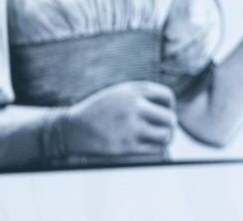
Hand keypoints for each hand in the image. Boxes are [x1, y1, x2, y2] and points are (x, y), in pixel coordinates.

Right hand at [62, 81, 176, 156]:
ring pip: (166, 135)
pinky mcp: (126, 147)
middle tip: (163, 128)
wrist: (72, 129)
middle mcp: (134, 107)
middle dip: (169, 124)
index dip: (169, 105)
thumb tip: (170, 107)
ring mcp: (131, 128)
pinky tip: (148, 145)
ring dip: (166, 138)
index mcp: (134, 91)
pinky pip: (155, 150)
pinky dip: (155, 148)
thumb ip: (143, 95)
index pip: (167, 96)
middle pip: (170, 118)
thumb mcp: (120, 93)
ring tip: (160, 138)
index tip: (162, 111)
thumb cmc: (100, 110)